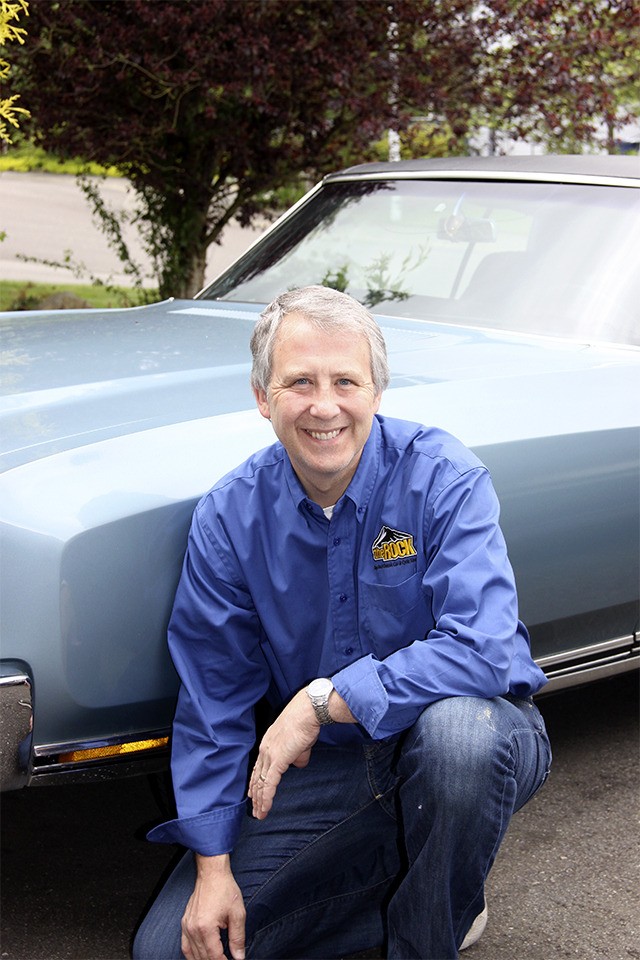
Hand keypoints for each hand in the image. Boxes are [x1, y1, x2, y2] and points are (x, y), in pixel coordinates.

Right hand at [181, 854, 245, 959]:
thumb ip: (238, 938)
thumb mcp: (237, 913)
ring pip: (192, 955)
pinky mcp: (184, 923)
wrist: (212, 873)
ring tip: (216, 959)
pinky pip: (185, 946)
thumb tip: (239, 957)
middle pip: (203, 957)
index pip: (214, 956)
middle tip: (226, 959)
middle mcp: (193, 929)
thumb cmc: (225, 889)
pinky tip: (200, 957)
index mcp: (206, 928)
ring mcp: (186, 926)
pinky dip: (191, 955)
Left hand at [248, 689, 319, 818]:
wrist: (307, 712)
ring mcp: (269, 755)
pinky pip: (269, 784)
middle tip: (255, 809)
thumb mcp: (300, 742)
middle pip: (257, 776)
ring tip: (260, 814)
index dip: (256, 780)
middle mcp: (265, 749)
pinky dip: (266, 798)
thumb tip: (298, 764)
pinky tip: (265, 808)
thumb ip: (297, 756)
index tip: (254, 793)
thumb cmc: (306, 722)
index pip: (259, 766)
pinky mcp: (277, 761)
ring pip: (261, 783)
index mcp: (268, 743)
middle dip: (255, 794)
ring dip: (260, 801)